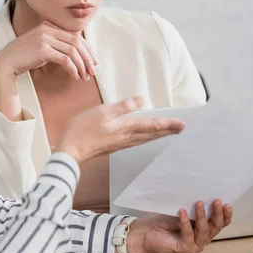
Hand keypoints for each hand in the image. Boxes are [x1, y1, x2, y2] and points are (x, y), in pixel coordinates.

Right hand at [0, 20, 96, 80]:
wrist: (6, 62)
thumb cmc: (25, 57)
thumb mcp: (42, 45)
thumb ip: (56, 44)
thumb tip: (77, 54)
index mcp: (49, 25)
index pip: (75, 36)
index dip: (87, 50)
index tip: (93, 62)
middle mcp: (48, 29)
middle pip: (77, 42)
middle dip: (88, 58)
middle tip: (93, 71)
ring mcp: (45, 38)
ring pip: (73, 51)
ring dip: (82, 65)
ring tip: (85, 76)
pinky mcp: (43, 50)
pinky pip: (65, 59)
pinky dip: (73, 69)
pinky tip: (75, 76)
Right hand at [55, 96, 184, 164]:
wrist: (70, 151)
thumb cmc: (82, 130)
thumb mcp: (102, 112)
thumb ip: (123, 106)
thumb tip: (141, 100)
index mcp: (126, 127)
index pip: (152, 125)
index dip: (169, 123)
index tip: (183, 124)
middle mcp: (126, 137)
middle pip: (152, 134)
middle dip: (168, 130)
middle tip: (181, 129)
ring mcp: (120, 143)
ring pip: (145, 138)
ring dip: (159, 134)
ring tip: (168, 132)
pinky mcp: (114, 146)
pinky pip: (137, 141)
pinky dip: (147, 138)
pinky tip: (145, 137)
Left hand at [126, 200, 232, 252]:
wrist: (146, 232)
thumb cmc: (163, 221)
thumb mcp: (182, 210)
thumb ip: (193, 207)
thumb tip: (203, 194)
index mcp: (204, 229)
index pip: (220, 223)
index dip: (225, 214)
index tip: (227, 202)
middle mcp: (202, 238)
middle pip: (216, 227)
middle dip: (217, 213)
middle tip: (217, 201)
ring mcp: (194, 245)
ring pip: (204, 231)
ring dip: (202, 216)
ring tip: (199, 203)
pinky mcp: (185, 249)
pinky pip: (189, 234)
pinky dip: (185, 222)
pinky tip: (182, 211)